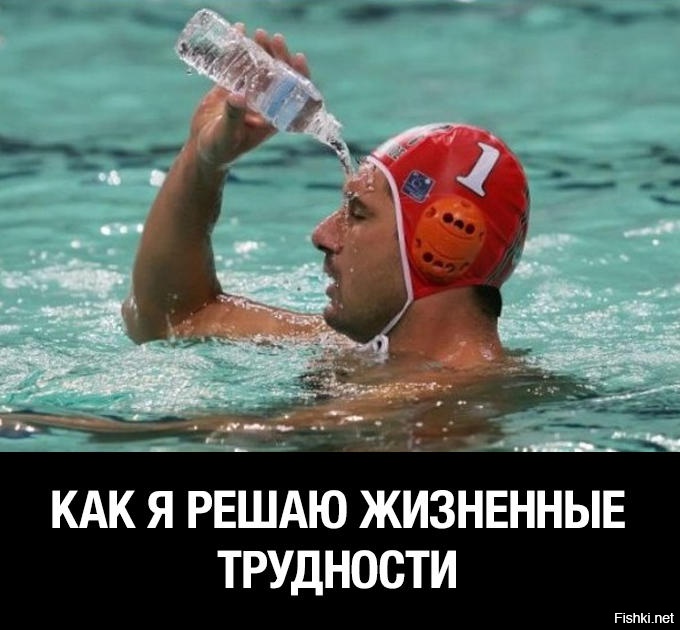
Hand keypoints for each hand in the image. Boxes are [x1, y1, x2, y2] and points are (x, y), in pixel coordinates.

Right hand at [188, 25, 310, 169]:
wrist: (202, 149)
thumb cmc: (220, 150)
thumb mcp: (227, 136)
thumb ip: (233, 117)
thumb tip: (238, 96)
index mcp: (272, 118)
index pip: (293, 95)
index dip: (299, 76)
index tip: (298, 58)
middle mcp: (265, 104)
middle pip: (278, 76)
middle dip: (279, 56)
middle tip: (275, 39)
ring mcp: (249, 93)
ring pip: (260, 67)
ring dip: (262, 49)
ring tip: (258, 33)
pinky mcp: (232, 85)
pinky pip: (238, 64)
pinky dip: (239, 49)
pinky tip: (239, 31)